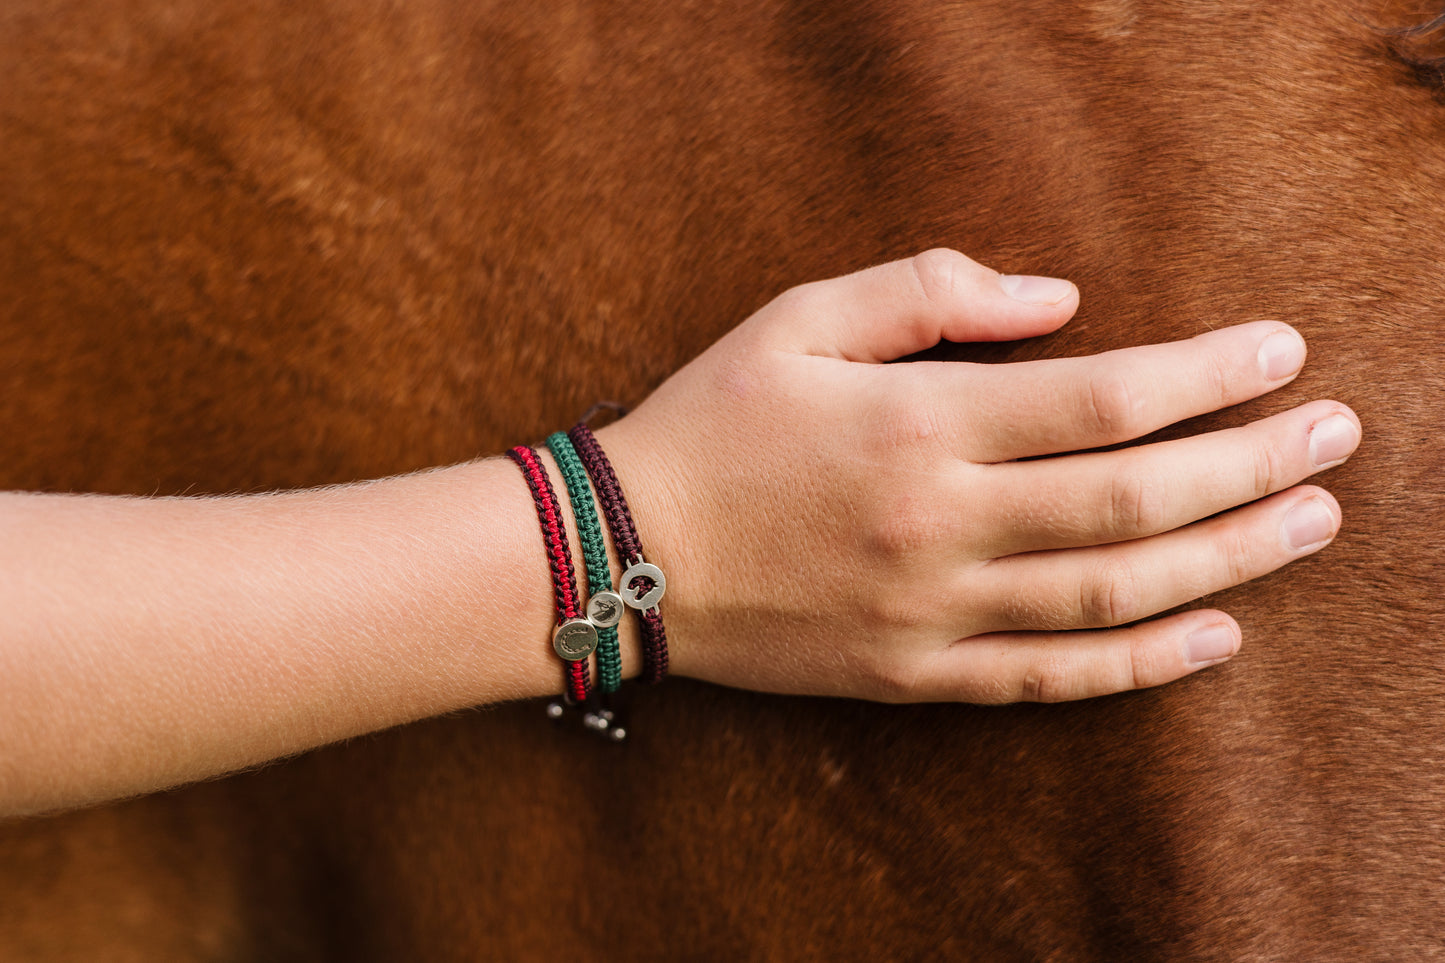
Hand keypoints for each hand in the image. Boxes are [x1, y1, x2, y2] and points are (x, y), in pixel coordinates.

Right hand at [600, 250, 1358, 702]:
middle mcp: (939, 524)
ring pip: (1110, 594)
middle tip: (1338, 436)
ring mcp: (931, 612)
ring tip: (1310, 523)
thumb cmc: (714, 422)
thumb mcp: (802, 317)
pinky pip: (1048, 678)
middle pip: (1134, 501)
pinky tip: (1218, 635)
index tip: (1284, 352)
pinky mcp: (914, 674)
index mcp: (918, 424)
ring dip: (1228, 559)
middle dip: (1252, 462)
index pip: (1106, 400)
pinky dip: (1140, 663)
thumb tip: (1060, 301)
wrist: (625, 550)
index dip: (1209, 375)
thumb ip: (932, 290)